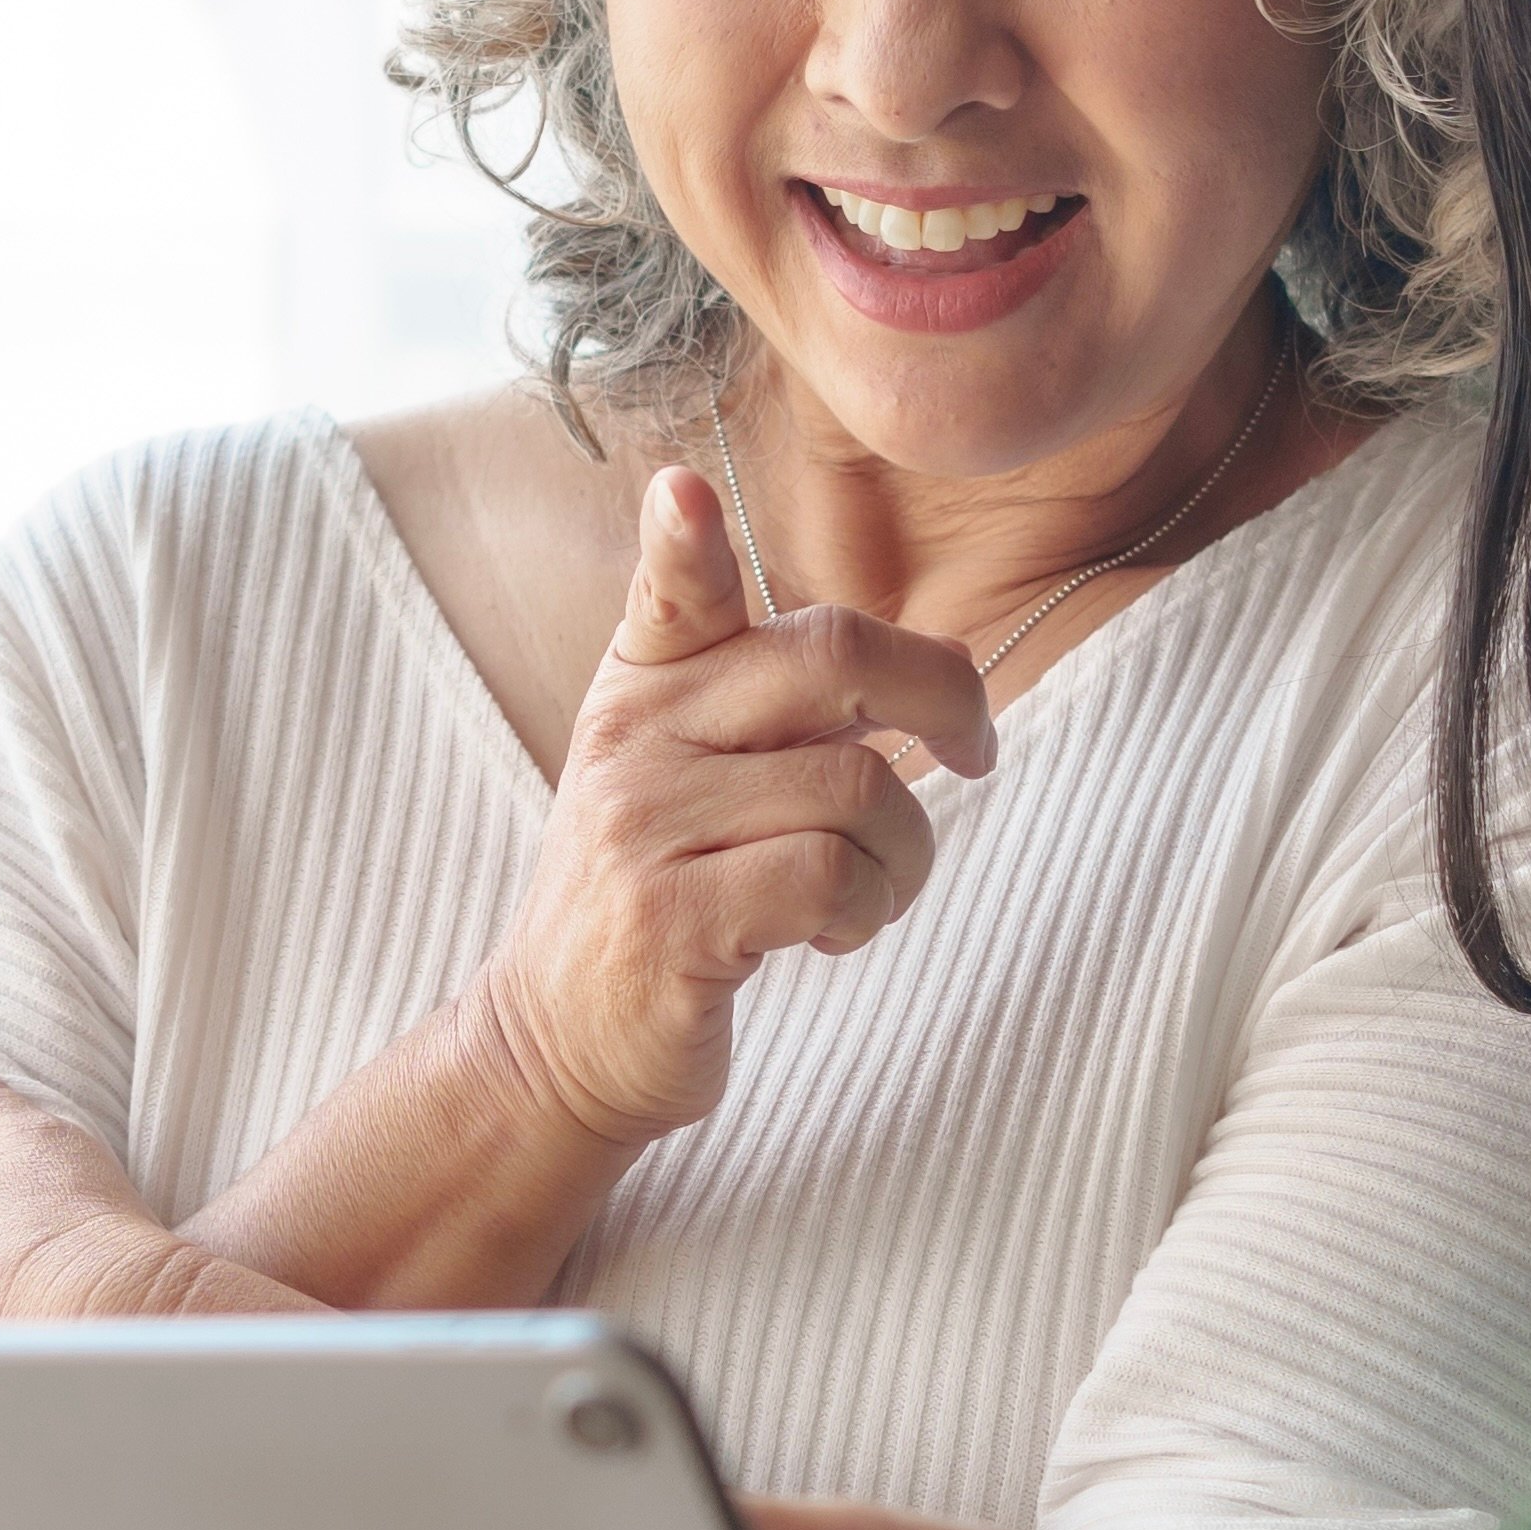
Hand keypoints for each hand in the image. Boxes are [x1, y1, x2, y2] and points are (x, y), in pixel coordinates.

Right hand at [464, 467, 997, 1158]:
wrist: (559, 1038)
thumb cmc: (666, 891)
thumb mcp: (689, 772)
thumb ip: (779, 705)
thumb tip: (937, 666)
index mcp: (645, 684)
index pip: (671, 593)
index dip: (683, 541)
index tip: (684, 492)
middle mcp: (635, 738)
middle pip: (833, 659)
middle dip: (943, 697)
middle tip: (971, 752)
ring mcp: (644, 828)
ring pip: (859, 789)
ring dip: (905, 852)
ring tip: (866, 888)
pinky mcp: (671, 922)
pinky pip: (832, 878)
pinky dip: (868, 909)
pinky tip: (830, 932)